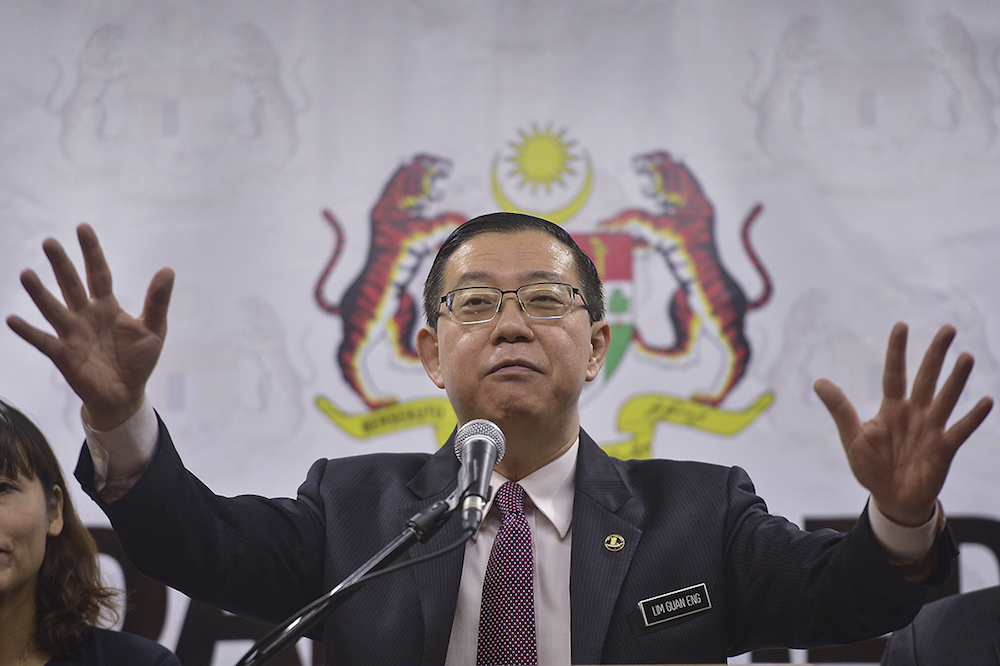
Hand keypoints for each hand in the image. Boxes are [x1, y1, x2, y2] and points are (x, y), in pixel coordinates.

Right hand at [6, 224, 173, 429]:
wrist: (126, 394)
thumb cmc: (139, 360)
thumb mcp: (154, 329)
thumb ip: (158, 301)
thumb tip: (168, 270)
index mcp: (108, 306)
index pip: (98, 273)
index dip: (91, 252)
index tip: (82, 227)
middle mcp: (86, 315)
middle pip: (71, 285)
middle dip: (61, 264)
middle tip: (49, 241)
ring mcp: (72, 334)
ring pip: (54, 308)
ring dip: (40, 293)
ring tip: (26, 273)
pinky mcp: (64, 355)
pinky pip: (43, 340)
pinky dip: (28, 331)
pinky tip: (13, 318)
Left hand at [814, 322, 992, 526]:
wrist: (891, 499)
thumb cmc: (871, 467)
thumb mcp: (853, 437)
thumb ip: (840, 409)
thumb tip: (818, 381)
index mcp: (891, 408)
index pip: (894, 374)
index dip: (897, 351)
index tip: (901, 325)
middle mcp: (914, 413)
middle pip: (926, 378)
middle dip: (936, 354)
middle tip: (948, 328)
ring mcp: (931, 429)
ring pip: (946, 399)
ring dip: (956, 379)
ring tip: (966, 357)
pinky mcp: (944, 449)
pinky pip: (960, 430)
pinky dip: (972, 417)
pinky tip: (985, 400)